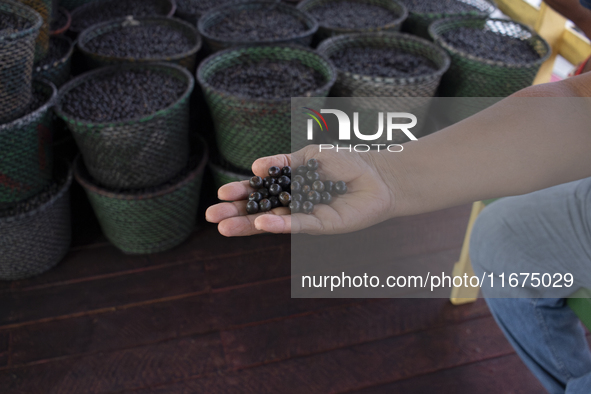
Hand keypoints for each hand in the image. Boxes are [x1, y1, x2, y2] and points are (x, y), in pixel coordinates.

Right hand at [205, 145, 396, 236]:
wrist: (378, 175)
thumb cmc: (345, 162)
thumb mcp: (309, 155)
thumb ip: (284, 161)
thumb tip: (255, 166)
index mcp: (289, 186)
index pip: (260, 191)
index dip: (241, 193)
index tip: (221, 195)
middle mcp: (294, 204)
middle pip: (260, 209)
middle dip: (236, 213)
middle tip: (212, 217)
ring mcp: (306, 216)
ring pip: (273, 221)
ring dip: (249, 224)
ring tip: (224, 228)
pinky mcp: (321, 225)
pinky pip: (297, 225)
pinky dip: (279, 224)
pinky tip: (261, 223)